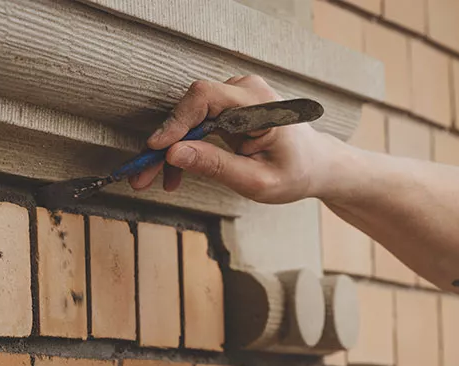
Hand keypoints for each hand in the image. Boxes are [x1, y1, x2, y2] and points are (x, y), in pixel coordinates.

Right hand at [129, 75, 348, 203]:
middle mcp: (246, 90)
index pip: (205, 98)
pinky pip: (198, 121)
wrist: (316, 165)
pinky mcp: (230, 105)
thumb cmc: (295, 173)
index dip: (175, 121)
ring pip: (190, 117)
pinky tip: (176, 172)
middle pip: (192, 108)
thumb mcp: (256, 181)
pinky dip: (186, 145)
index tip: (155, 149)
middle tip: (142, 176)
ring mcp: (237, 95)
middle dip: (165, 143)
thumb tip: (174, 154)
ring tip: (161, 181)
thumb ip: (216, 166)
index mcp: (260, 105)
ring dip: (173, 148)